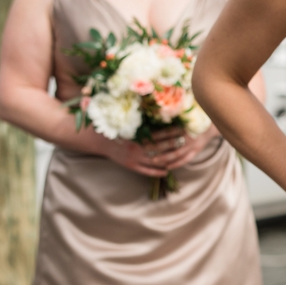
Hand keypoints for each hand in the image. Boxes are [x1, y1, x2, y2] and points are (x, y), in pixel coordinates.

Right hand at [99, 126, 215, 176]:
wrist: (99, 142)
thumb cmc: (116, 130)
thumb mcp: (128, 124)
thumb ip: (142, 121)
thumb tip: (157, 112)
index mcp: (137, 136)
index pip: (159, 134)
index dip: (171, 132)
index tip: (182, 128)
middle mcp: (137, 148)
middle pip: (160, 148)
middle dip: (174, 144)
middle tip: (186, 141)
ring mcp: (135, 159)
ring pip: (156, 161)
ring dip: (169, 160)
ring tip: (180, 157)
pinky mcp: (131, 166)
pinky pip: (147, 171)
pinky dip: (157, 171)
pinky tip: (167, 171)